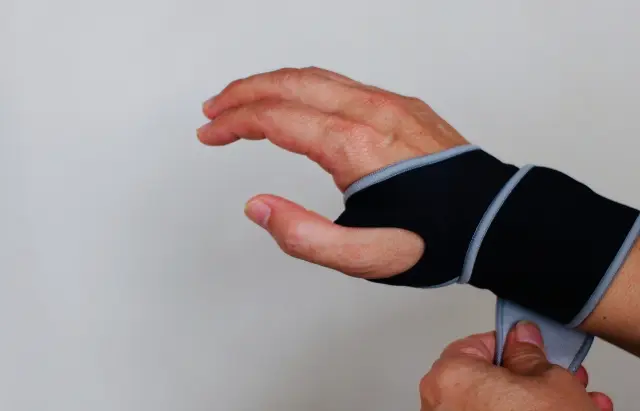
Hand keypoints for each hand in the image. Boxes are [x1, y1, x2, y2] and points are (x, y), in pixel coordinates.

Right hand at [198, 67, 466, 277]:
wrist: (494, 220)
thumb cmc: (436, 239)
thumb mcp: (364, 257)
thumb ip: (304, 236)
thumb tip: (258, 206)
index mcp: (355, 146)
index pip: (276, 119)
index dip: (234, 123)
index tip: (210, 132)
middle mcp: (371, 113)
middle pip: (290, 84)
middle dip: (243, 92)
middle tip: (215, 108)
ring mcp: (390, 105)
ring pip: (316, 77)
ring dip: (272, 83)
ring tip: (244, 98)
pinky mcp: (402, 107)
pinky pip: (342, 82)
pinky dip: (305, 85)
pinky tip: (298, 99)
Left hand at [420, 321, 612, 410]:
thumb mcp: (549, 382)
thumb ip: (529, 355)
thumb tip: (521, 339)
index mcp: (450, 376)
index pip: (477, 344)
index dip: (513, 346)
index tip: (536, 351)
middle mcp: (440, 406)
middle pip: (487, 380)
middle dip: (529, 380)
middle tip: (560, 380)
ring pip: (494, 407)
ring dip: (533, 404)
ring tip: (573, 405)